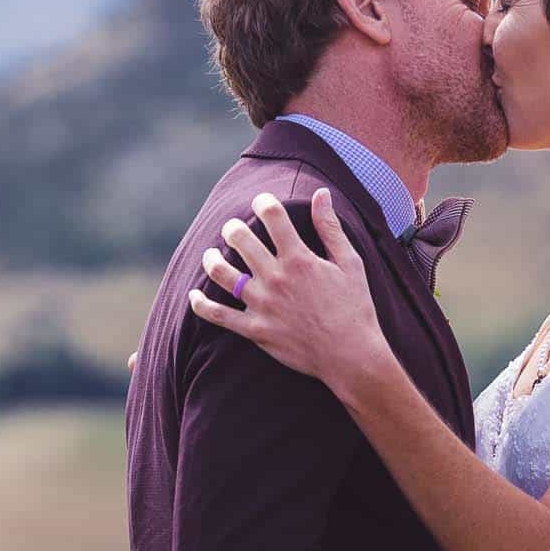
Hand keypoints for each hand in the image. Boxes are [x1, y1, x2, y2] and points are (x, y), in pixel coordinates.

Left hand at [188, 187, 393, 403]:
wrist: (350, 356)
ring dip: (211, 258)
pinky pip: (218, 316)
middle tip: (234, 230)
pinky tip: (194, 296)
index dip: (263, 202)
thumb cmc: (355, 309)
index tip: (261, 203)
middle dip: (233, 228)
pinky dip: (201, 305)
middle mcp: (276, 278)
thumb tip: (321, 193)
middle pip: (240, 238)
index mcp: (299, 259)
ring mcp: (263, 305)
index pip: (271, 215)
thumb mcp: (350, 263)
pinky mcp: (255, 330)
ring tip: (212, 254)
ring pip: (221, 273)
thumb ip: (330, 228)